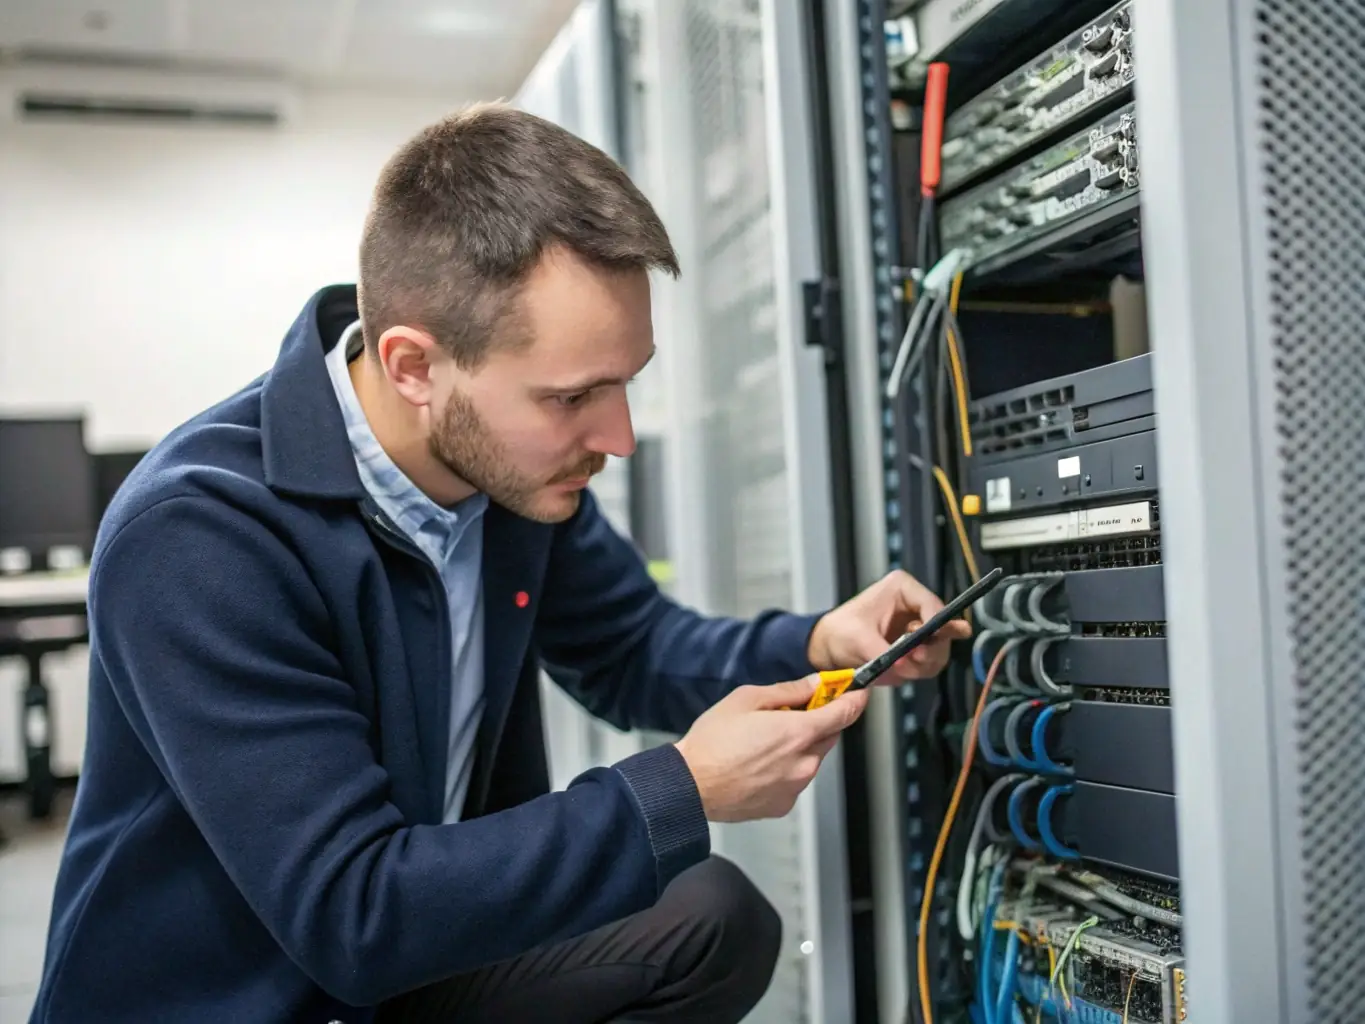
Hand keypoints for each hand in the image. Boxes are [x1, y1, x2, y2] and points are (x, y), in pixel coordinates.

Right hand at [674, 675, 868, 822]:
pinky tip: (760, 763)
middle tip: (795, 711)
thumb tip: (814, 684)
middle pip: (829, 736)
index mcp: (798, 733)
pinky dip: (787, 768)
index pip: (845, 713)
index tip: (857, 692)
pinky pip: (796, 779)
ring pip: (812, 758)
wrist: (690, 786)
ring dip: (800, 746)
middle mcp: (803, 763)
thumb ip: (788, 691)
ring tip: (765, 741)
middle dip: (819, 721)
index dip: (855, 699)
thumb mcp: (747, 699)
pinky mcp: (784, 804)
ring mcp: (796, 786)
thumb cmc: (711, 744)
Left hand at [806, 570, 972, 682]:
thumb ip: (883, 651)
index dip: (936, 623)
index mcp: (902, 589)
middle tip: (914, 657)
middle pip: (944, 628)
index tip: (928, 640)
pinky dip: (920, 670)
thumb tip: (903, 663)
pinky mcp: (918, 648)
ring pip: (940, 648)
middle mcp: (916, 606)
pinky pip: (931, 662)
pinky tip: (903, 670)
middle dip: (930, 647)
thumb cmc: (839, 632)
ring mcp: (919, 628)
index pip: (932, 604)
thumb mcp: (858, 638)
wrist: (830, 650)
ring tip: (902, 667)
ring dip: (925, 662)